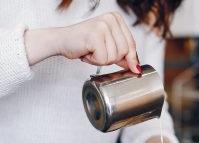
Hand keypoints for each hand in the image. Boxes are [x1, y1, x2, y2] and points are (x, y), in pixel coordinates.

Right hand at [24, 12, 139, 73]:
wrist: (62, 41)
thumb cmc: (84, 43)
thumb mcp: (108, 47)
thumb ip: (123, 55)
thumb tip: (136, 68)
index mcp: (116, 19)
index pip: (132, 44)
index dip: (130, 59)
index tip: (131, 67)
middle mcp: (111, 19)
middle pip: (125, 52)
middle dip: (112, 59)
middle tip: (99, 54)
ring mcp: (103, 26)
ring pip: (114, 56)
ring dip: (102, 60)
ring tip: (92, 52)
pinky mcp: (95, 35)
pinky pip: (103, 59)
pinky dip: (94, 61)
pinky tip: (87, 52)